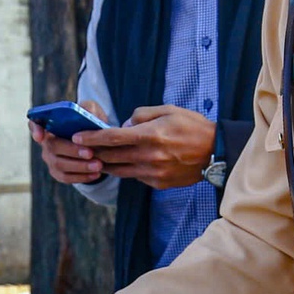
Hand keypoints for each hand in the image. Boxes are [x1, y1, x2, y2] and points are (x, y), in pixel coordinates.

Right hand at [31, 99, 109, 184]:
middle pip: (52, 147)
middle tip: (90, 152)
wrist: (96, 140)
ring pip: (60, 165)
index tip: (40, 136)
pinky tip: (96, 174)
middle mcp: (46, 142)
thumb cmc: (89, 122)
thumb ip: (89, 109)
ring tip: (98, 165)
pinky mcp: (58, 173)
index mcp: (50, 123)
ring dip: (80, 166)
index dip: (35, 130)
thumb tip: (88, 115)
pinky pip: (66, 178)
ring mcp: (50, 158)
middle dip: (72, 150)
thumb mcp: (91, 110)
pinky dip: (82, 177)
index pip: (34, 123)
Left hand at [84, 105, 216, 188]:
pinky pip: (135, 177)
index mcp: (150, 135)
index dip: (91, 137)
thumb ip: (141, 115)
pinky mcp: (158, 183)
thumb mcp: (168, 110)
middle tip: (81, 148)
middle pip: (111, 157)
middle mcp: (149, 156)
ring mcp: (153, 172)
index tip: (76, 137)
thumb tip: (124, 125)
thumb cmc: (192, 126)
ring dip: (105, 164)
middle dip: (93, 152)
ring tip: (96, 158)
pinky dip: (128, 170)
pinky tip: (126, 163)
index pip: (112, 137)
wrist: (216, 152)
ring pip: (119, 170)